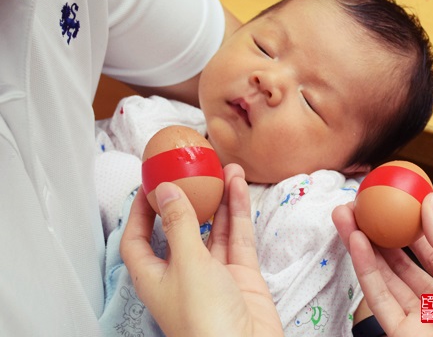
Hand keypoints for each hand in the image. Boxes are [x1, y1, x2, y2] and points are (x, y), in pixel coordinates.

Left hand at [121, 163, 283, 336]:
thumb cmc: (204, 318)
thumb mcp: (186, 264)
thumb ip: (178, 224)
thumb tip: (164, 190)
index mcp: (155, 277)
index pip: (137, 240)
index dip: (140, 212)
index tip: (149, 184)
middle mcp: (183, 273)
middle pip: (181, 228)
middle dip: (188, 198)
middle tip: (192, 170)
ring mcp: (214, 274)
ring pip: (214, 228)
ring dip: (220, 199)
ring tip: (225, 168)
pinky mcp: (240, 275)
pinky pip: (237, 237)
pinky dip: (238, 212)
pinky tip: (238, 187)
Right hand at [333, 193, 432, 336]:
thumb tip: (431, 202)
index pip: (431, 251)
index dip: (407, 226)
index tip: (391, 202)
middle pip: (400, 264)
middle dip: (376, 233)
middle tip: (358, 207)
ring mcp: (420, 321)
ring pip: (384, 279)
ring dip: (362, 246)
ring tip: (347, 217)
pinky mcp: (402, 336)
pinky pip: (379, 301)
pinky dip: (365, 271)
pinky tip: (357, 244)